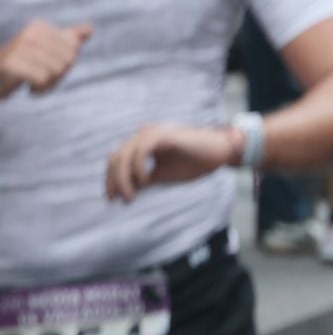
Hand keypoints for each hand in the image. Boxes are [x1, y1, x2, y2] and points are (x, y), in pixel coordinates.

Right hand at [0, 20, 91, 97]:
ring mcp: (17, 47)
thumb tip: (90, 29)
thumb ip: (68, 39)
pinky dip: (39, 89)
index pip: (72, 52)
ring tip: (34, 82)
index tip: (45, 66)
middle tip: (40, 77)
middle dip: (57, 77)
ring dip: (48, 85)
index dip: (64, 67)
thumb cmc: (25, 67)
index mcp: (39, 27)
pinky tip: (29, 88)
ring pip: (55, 71)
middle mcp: (28, 34)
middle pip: (66, 61)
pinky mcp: (10, 63)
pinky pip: (42, 79)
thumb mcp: (48, 52)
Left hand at [104, 124, 239, 202]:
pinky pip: (141, 150)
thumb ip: (143, 180)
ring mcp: (151, 133)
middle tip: (117, 200)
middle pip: (116, 157)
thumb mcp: (163, 176)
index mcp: (142, 144)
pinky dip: (138, 167)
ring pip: (124, 154)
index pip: (117, 160)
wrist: (219, 153)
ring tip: (130, 196)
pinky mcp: (162, 135)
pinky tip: (144, 180)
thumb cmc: (194, 163)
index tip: (112, 199)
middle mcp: (143, 136)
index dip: (111, 179)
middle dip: (113, 180)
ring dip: (123, 177)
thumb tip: (124, 192)